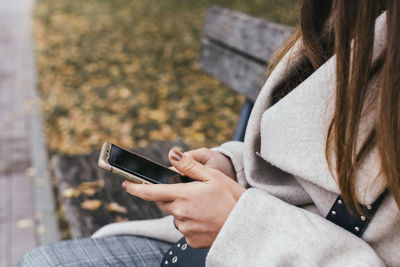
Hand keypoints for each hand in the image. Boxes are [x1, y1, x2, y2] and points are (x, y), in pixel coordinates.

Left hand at [122, 149, 244, 247]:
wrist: (246, 225)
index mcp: (183, 195)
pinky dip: (191, 222)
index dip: (136, 188)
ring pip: (175, 216)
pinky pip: (184, 228)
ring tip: (203, 206)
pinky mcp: (191, 240)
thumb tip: (171, 155)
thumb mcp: (213, 175)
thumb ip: (189, 166)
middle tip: (190, 192)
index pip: (151, 192)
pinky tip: (205, 218)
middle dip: (170, 196)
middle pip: (163, 203)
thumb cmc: (232, 198)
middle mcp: (180, 214)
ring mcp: (185, 229)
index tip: (127, 185)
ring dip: (182, 210)